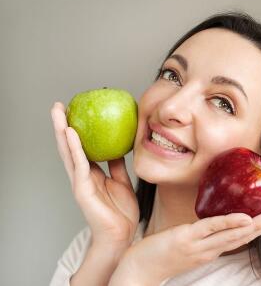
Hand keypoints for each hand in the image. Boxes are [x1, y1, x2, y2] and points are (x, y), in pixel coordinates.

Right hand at [51, 102, 139, 248]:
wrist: (122, 235)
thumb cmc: (121, 212)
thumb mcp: (121, 181)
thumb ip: (117, 166)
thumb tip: (118, 148)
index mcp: (91, 173)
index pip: (80, 147)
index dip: (75, 130)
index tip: (75, 111)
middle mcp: (82, 175)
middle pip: (68, 146)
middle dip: (62, 125)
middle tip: (59, 105)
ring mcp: (80, 182)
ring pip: (68, 152)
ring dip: (62, 130)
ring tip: (58, 112)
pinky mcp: (82, 189)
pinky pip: (79, 164)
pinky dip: (74, 148)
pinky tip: (72, 132)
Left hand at [108, 206, 260, 285]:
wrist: (135, 272)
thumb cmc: (158, 255)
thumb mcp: (185, 244)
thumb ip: (200, 234)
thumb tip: (210, 221)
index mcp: (211, 249)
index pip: (241, 236)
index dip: (260, 225)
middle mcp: (210, 249)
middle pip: (244, 235)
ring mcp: (199, 245)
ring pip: (234, 234)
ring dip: (257, 223)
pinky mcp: (185, 239)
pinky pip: (210, 230)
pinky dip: (228, 223)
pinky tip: (244, 218)